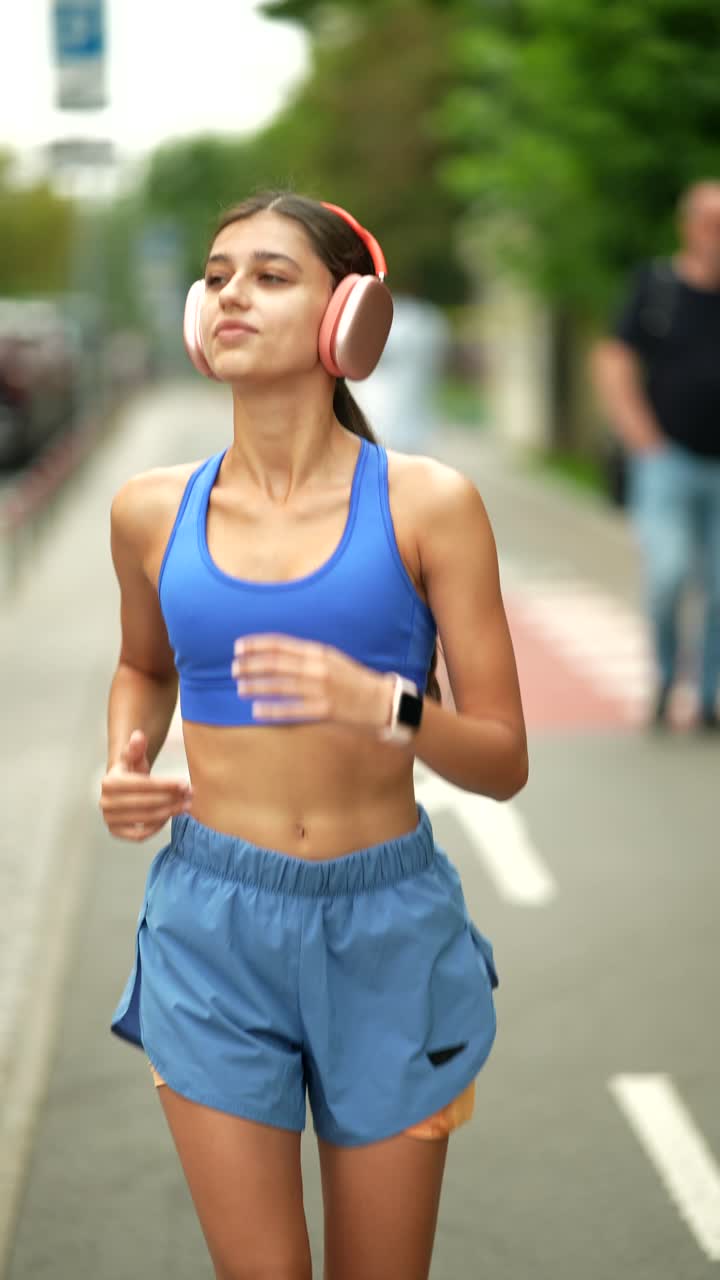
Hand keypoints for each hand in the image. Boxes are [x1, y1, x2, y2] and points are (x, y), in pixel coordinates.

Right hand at [100, 729, 192, 841]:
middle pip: (145, 803)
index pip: (143, 785)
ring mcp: (109, 819)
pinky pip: (139, 835)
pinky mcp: (115, 832)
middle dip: (171, 799)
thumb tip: (138, 736)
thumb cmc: (131, 771)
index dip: (165, 785)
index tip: (184, 783)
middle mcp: (105, 802)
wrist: (123, 788)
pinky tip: (169, 816)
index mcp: (109, 782)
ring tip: (185, 805)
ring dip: (169, 812)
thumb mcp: (134, 757)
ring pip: (145, 819)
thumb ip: (136, 747)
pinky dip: (156, 828)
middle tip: (189, 795)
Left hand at [231, 634, 393, 731]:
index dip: (256, 645)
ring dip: (256, 686)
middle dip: (251, 665)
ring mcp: (321, 689)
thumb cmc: (353, 680)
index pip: (280, 644)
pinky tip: (256, 710)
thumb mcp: (332, 659)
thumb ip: (307, 656)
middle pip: (275, 663)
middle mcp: (318, 667)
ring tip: (240, 688)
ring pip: (280, 686)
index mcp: (319, 652)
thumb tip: (276, 655)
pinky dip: (271, 710)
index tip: (238, 647)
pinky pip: (291, 710)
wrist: (382, 701)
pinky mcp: (324, 710)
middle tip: (234, 669)